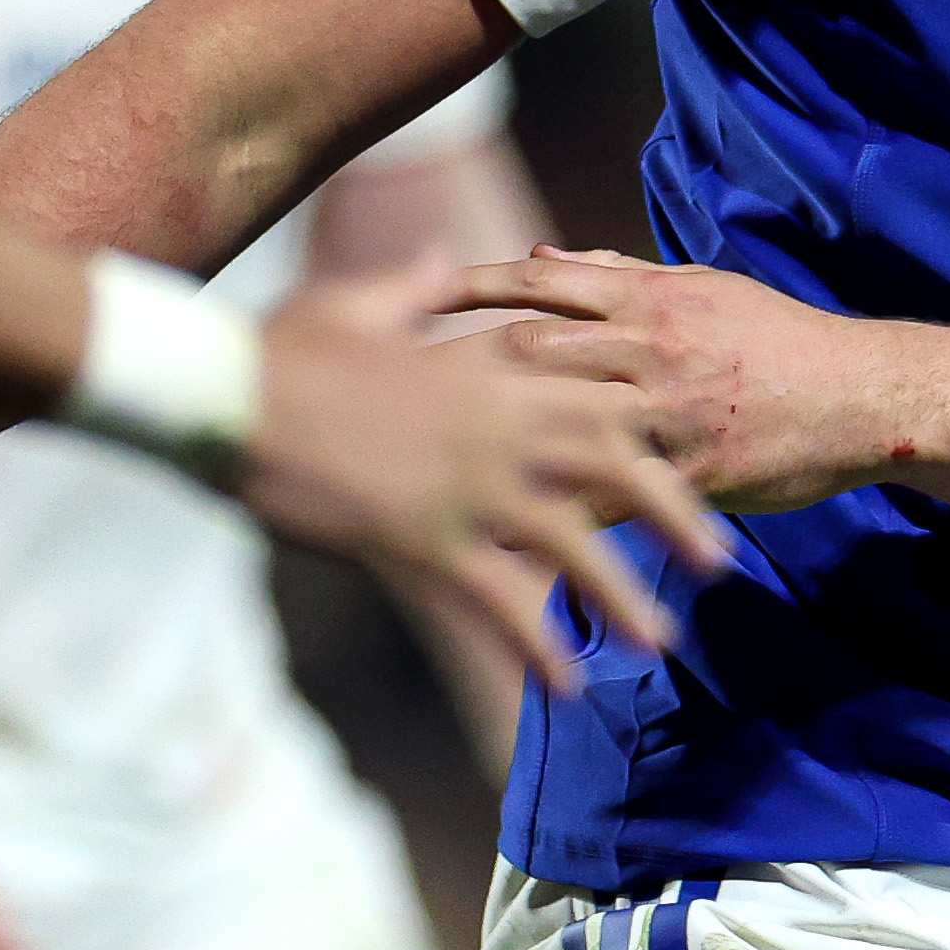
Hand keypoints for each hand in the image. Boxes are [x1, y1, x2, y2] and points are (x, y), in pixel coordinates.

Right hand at [237, 264, 733, 692]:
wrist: (225, 393)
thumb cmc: (282, 348)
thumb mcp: (356, 303)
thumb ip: (414, 289)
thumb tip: (438, 264)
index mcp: (485, 372)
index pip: (592, 400)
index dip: (650, 435)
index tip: (690, 462)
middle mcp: (493, 427)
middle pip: (615, 468)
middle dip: (675, 513)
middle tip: (724, 561)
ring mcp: (463, 486)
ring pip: (572, 542)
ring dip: (623, 594)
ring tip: (663, 641)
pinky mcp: (420, 538)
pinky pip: (497, 601)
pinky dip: (537, 644)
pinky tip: (565, 686)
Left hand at [455, 247, 898, 510]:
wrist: (858, 395)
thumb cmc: (774, 338)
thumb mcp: (698, 288)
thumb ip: (616, 273)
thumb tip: (539, 254)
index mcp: (647, 298)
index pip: (540, 282)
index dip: (471, 288)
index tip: (412, 295)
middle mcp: (649, 348)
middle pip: (534, 352)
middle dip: (465, 370)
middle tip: (397, 388)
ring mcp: (667, 413)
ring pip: (562, 425)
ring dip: (496, 447)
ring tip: (425, 468)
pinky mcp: (687, 473)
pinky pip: (610, 501)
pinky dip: (559, 522)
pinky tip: (508, 545)